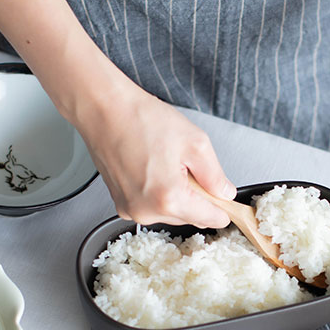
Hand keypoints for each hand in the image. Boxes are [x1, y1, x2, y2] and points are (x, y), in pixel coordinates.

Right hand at [77, 86, 236, 227]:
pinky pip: (152, 205)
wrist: (104, 110)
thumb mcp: (195, 143)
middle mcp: (147, 211)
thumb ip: (215, 176)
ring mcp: (131, 209)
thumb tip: (225, 193)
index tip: (224, 195)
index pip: (210, 219)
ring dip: (176, 193)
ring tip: (165, 163)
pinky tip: (152, 167)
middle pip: (190, 217)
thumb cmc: (142, 120)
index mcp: (168, 199)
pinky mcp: (121, 203)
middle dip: (196, 196)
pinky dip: (158, 191)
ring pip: (171, 212)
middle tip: (187, 165)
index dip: (222, 206)